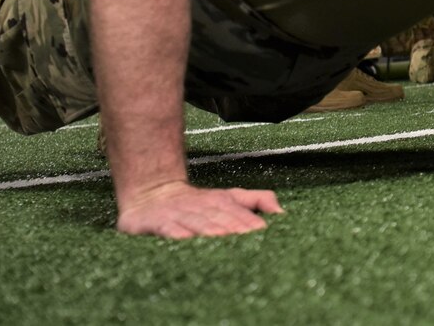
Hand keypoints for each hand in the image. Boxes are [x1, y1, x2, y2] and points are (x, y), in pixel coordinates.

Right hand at [115, 180, 283, 238]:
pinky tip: (184, 240)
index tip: (263, 234)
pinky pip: (166, 228)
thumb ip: (257, 200)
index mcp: (221, 202)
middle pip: (219, 218)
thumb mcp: (229, 197)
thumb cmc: (197, 203)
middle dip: (233, 229)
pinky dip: (175, 233)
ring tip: (222, 237)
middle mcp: (200, 207)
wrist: (151, 193)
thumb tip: (282, 212)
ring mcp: (177, 214)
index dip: (250, 224)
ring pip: (195, 222)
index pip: (238, 215)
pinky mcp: (154, 222)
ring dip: (208, 230)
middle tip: (247, 241)